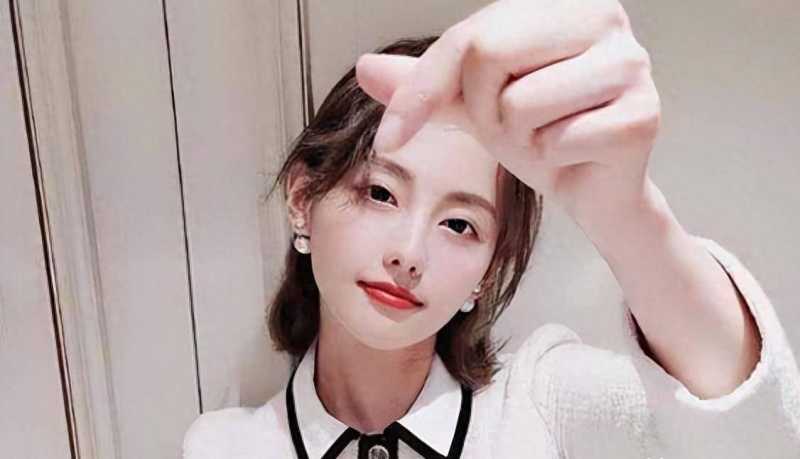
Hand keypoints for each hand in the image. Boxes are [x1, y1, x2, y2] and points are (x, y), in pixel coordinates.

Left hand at [356, 0, 661, 222]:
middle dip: (483, 109)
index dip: (422, 90)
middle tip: (511, 126)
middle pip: (490, 52)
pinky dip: (553, 160)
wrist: (591, 188)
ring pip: (521, 103)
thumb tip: (366, 68)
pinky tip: (575, 154)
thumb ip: (425, 84)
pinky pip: (558, 141)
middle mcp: (603, 16)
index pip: (468, 36)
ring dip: (521, 138)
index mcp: (559, 3)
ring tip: (547, 137)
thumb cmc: (538, 134)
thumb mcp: (471, 104)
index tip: (392, 138)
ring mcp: (631, 62)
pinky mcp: (644, 114)